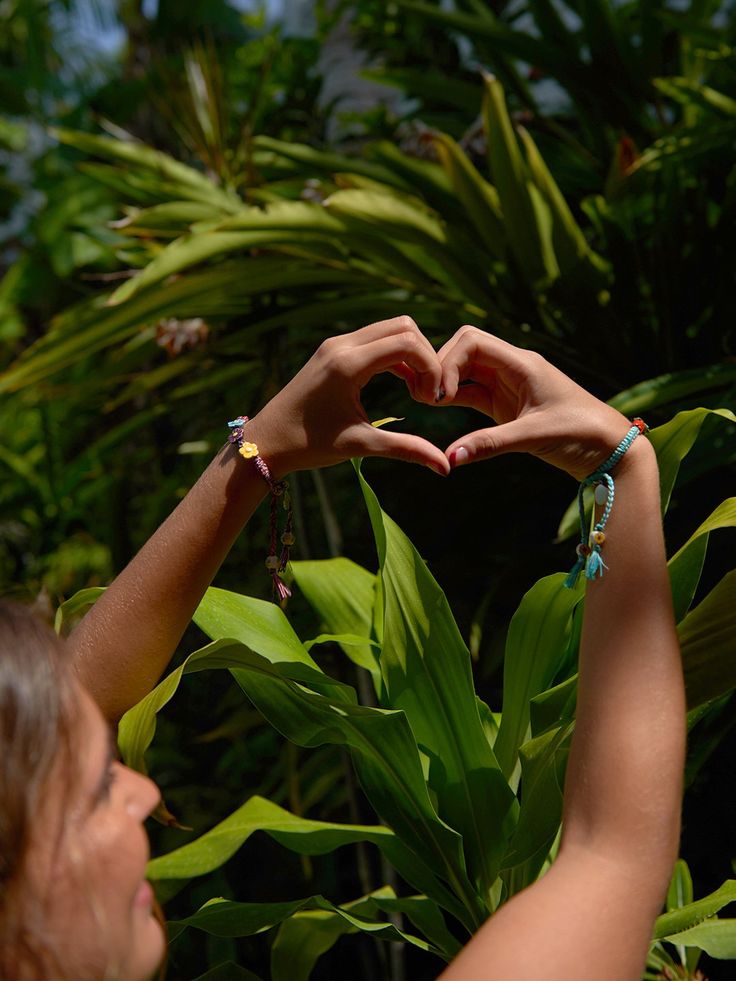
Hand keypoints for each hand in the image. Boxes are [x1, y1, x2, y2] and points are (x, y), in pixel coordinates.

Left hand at [244, 317, 450, 478]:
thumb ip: (407, 449)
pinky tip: (403, 384)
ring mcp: (335, 345)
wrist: (266, 442)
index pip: (407, 343)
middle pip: (403, 326)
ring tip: (417, 391)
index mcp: (347, 364)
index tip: (434, 400)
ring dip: (412, 354)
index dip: (431, 367)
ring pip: (390, 329)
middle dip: (426, 356)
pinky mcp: (332, 351)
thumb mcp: (361, 446)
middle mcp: (341, 345)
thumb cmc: (308, 445)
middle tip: (428, 393)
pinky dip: (396, 355)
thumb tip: (446, 468)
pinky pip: (375, 339)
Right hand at [437, 326, 632, 480]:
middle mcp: (513, 367)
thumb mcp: (534, 436)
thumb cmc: (581, 434)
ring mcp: (508, 385)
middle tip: (424, 397)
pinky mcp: (506, 404)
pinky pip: (471, 393)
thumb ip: (490, 443)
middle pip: (463, 349)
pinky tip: (438, 408)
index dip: (447, 362)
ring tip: (424, 402)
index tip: (438, 395)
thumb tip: (451, 458)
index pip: (472, 342)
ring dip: (444, 382)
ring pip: (465, 370)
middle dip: (439, 367)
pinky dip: (453, 397)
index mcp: (522, 363)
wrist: (609, 449)